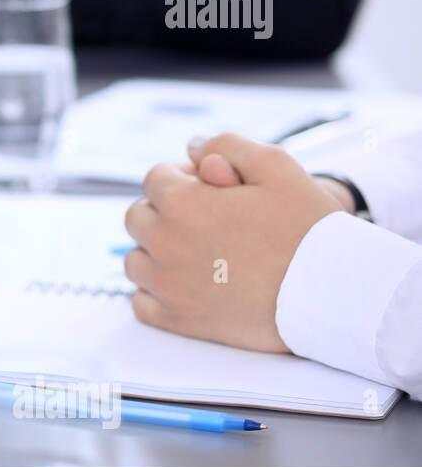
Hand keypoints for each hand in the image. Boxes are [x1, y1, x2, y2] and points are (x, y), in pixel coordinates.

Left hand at [122, 133, 342, 351]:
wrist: (332, 292)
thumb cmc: (308, 226)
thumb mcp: (277, 166)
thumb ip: (227, 146)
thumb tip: (191, 147)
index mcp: (182, 203)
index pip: (154, 178)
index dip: (181, 177)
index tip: (207, 188)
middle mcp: (166, 244)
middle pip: (138, 217)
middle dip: (162, 211)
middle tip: (202, 219)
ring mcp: (169, 286)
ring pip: (135, 261)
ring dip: (154, 252)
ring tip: (193, 253)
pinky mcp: (179, 321)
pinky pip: (140, 303)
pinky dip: (153, 293)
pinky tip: (182, 285)